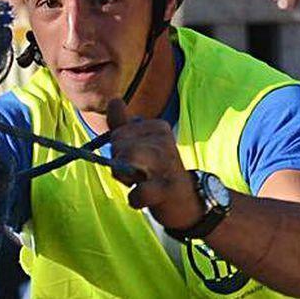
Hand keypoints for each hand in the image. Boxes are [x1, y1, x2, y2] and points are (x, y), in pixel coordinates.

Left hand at [106, 100, 202, 229]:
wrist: (185, 201)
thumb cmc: (156, 170)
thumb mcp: (139, 143)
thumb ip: (122, 123)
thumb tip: (114, 99)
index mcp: (158, 127)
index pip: (117, 134)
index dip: (118, 151)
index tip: (136, 159)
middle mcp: (165, 141)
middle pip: (118, 145)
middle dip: (118, 164)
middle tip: (138, 174)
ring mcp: (167, 164)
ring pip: (125, 161)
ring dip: (125, 178)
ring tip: (139, 183)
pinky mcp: (168, 189)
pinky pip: (138, 192)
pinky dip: (134, 198)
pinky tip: (142, 198)